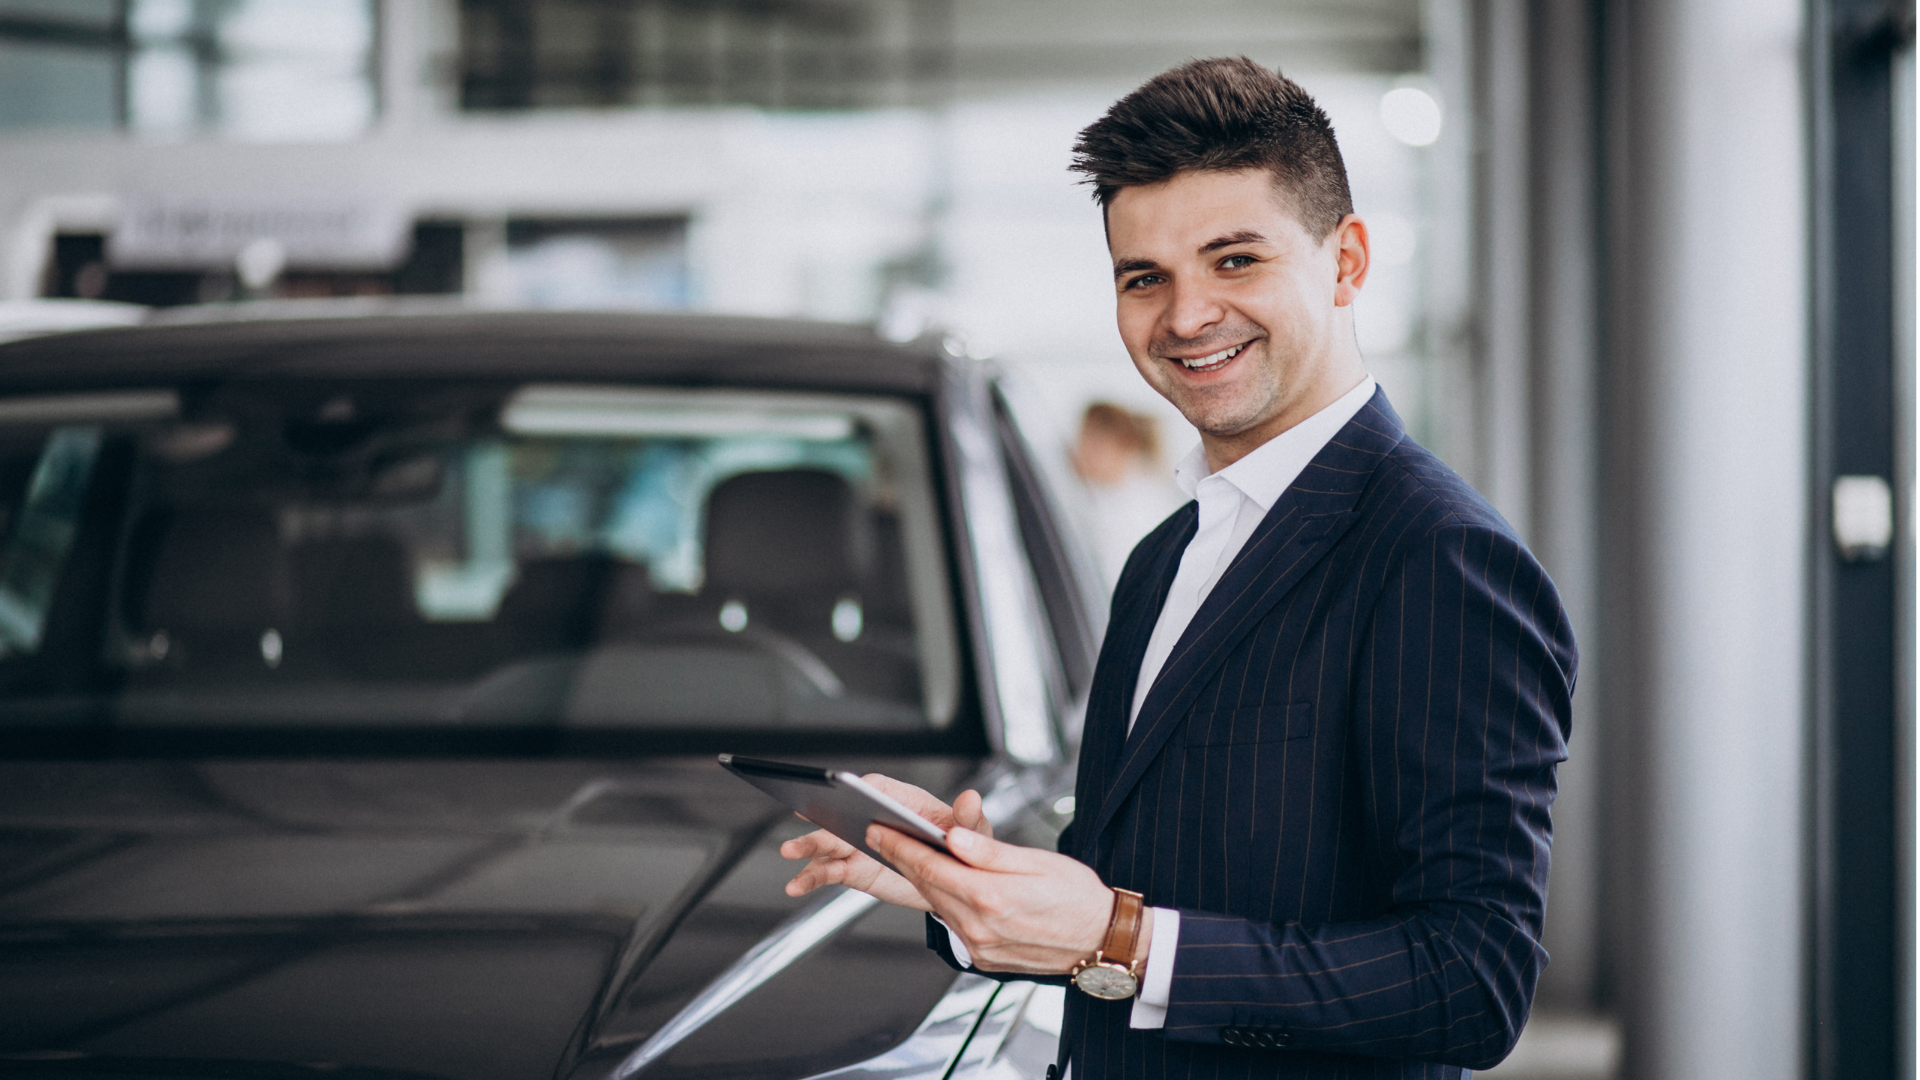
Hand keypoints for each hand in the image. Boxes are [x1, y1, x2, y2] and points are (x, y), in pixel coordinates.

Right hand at [780, 775, 993, 911]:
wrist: (955, 884)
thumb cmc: (963, 846)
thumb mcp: (973, 833)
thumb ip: (969, 818)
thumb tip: (971, 798)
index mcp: (902, 801)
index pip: (876, 787)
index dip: (858, 788)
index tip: (843, 790)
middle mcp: (875, 818)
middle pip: (846, 814)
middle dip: (826, 820)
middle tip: (807, 821)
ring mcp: (861, 844)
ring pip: (830, 842)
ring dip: (809, 846)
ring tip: (790, 852)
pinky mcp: (854, 869)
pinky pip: (828, 871)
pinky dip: (810, 877)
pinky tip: (796, 885)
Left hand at [866, 821, 1135, 975]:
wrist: (1101, 941)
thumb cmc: (1077, 898)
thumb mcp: (1037, 862)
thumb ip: (988, 851)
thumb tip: (952, 836)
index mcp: (991, 897)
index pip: (931, 867)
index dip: (901, 846)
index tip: (880, 830)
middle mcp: (980, 927)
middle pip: (927, 887)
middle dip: (901, 859)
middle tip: (880, 836)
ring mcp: (980, 947)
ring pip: (938, 906)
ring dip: (920, 881)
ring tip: (906, 855)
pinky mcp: (983, 959)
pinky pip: (954, 925)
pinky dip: (943, 902)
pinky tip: (941, 885)